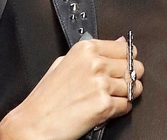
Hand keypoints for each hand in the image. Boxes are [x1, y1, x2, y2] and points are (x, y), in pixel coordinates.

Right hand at [0, 37, 144, 139]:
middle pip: (133, 67)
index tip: (124, 66)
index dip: (128, 59)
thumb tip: (119, 42)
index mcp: (87, 49)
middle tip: (118, 85)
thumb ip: (93, 52)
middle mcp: (96, 63)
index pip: (125, 48)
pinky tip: (106, 110)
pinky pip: (127, 105)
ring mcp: (101, 84)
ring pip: (133, 87)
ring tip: (110, 99)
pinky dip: (120, 110)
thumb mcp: (64, 63)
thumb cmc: (46, 97)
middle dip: (130, 77)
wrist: (33, 124)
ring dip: (126, 95)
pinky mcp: (104, 105)